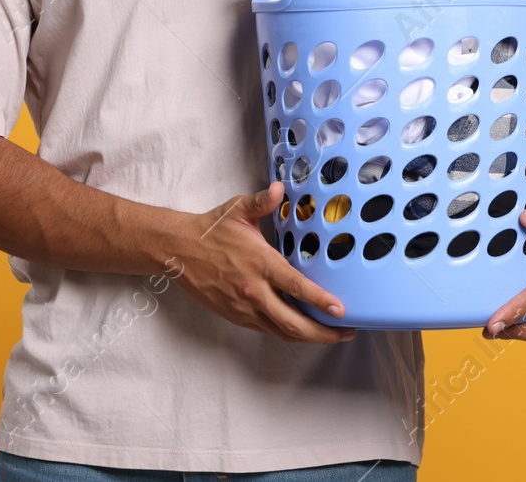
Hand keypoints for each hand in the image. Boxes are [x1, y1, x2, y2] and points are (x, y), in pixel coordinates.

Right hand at [168, 181, 355, 343]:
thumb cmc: (211, 229)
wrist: (178, 251)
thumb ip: (263, 201)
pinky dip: (288, 333)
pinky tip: (303, 329)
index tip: (341, 311)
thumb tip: (280, 188)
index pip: (296, 287)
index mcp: (260, 263)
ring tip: (332, 334)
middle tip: (347, 331)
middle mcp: (254, 291)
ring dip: (309, 337)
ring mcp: (244, 308)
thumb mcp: (238, 210)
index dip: (320, 301)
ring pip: (282, 332)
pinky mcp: (236, 317)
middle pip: (293, 323)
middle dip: (323, 332)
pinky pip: (268, 330)